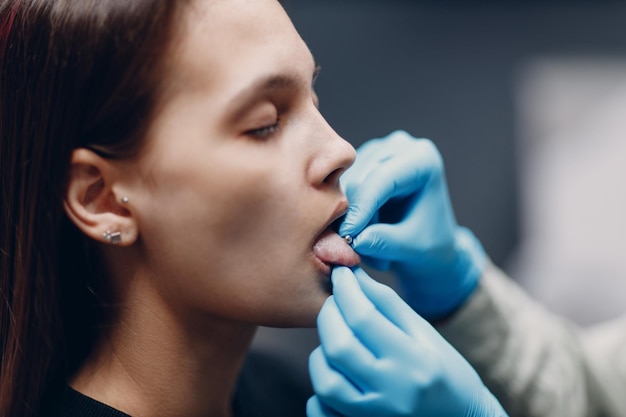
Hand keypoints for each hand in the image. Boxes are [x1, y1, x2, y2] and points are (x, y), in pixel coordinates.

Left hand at [307, 267, 506, 416]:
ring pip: (325, 381)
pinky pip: (320, 410)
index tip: (340, 274)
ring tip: (337, 340)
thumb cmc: (445, 370)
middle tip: (335, 303)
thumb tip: (352, 274)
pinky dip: (319, 390)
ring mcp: (375, 416)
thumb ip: (386, 303)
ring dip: (322, 352)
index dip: (346, 290)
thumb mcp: (423, 332)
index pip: (364, 318)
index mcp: (414, 362)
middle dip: (328, 316)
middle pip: (339, 348)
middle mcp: (393, 393)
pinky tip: (336, 373)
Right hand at [339, 130, 485, 318]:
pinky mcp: (360, 163)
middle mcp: (398, 147)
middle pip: (361, 179)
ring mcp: (376, 152)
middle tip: (356, 251)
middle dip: (353, 217)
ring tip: (366, 247)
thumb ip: (386, 242)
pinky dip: (343, 215)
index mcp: (422, 159)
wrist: (429, 240)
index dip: (362, 206)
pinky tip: (359, 234)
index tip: (347, 236)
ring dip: (348, 219)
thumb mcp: (414, 248)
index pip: (383, 177)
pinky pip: (340, 190)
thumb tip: (356, 240)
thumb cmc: (430, 243)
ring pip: (346, 185)